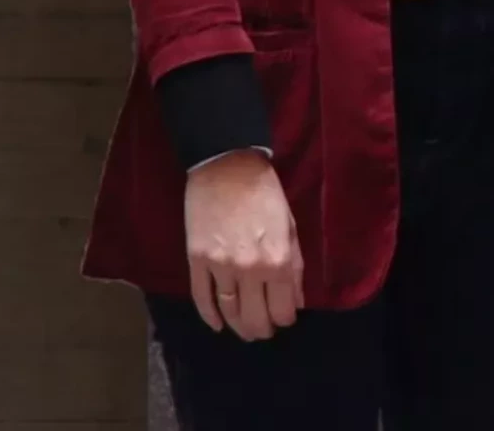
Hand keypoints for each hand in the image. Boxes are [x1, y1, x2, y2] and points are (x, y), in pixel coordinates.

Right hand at [184, 150, 304, 340]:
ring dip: (238, 327)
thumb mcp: (289, 225)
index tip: (283, 316)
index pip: (283, 311)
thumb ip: (295, 267)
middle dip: (262, 329)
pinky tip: (217, 324)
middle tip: (263, 330)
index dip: (284, 319)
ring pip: (229, 313)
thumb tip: (296, 302)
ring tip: (244, 328)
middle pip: (255, 319)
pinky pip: (202, 298)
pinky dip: (209, 316)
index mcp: (279, 260)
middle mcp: (250, 270)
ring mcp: (221, 267)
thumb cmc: (264, 192)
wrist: (226, 165)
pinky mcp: (197, 260)